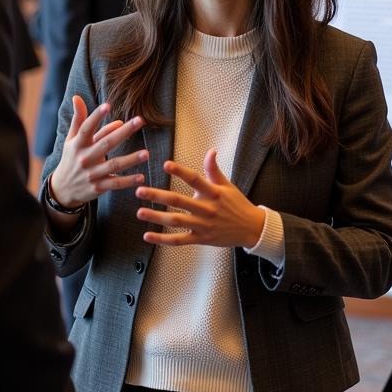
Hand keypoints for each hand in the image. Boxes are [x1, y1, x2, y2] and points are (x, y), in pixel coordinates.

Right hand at [49, 97, 146, 209]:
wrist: (62, 189)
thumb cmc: (71, 158)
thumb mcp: (71, 139)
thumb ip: (78, 119)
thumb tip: (77, 96)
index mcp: (78, 144)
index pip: (86, 128)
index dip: (96, 117)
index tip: (107, 105)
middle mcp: (84, 158)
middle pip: (106, 144)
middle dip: (123, 132)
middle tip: (140, 120)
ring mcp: (91, 173)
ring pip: (113, 165)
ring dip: (130, 159)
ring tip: (147, 153)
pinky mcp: (98, 187)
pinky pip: (115, 183)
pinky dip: (128, 181)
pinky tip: (141, 177)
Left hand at [135, 148, 265, 247]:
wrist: (252, 229)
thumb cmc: (237, 204)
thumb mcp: (228, 185)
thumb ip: (214, 170)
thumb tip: (211, 150)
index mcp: (213, 193)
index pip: (194, 179)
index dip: (180, 171)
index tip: (165, 164)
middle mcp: (207, 208)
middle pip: (179, 201)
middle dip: (158, 196)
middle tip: (140, 190)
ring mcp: (203, 225)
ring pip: (176, 221)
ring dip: (156, 217)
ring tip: (139, 212)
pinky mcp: (201, 238)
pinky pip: (179, 240)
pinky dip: (163, 239)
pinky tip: (148, 235)